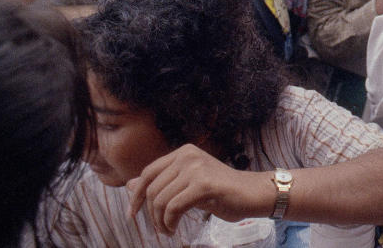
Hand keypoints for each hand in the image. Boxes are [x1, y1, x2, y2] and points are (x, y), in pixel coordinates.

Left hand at [127, 144, 272, 234]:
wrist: (253, 194)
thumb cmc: (223, 192)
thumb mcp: (188, 186)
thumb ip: (162, 184)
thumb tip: (129, 185)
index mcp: (184, 153)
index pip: (148, 173)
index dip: (136, 195)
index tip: (132, 214)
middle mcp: (188, 155)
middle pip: (152, 188)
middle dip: (151, 213)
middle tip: (160, 228)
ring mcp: (196, 168)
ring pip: (160, 199)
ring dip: (160, 221)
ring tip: (168, 230)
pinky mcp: (203, 183)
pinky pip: (173, 207)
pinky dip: (170, 222)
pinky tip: (175, 228)